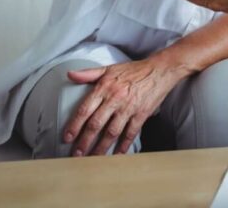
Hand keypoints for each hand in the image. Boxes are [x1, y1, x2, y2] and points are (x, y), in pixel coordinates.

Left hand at [63, 58, 184, 155]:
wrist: (160, 70)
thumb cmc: (134, 70)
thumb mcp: (109, 68)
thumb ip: (88, 73)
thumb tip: (70, 75)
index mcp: (105, 88)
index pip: (85, 109)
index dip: (74, 125)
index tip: (67, 138)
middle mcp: (115, 99)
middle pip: (96, 124)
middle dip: (84, 141)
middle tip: (76, 154)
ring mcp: (129, 108)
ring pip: (111, 132)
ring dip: (101, 147)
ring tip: (92, 159)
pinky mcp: (141, 114)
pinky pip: (130, 133)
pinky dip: (123, 145)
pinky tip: (117, 154)